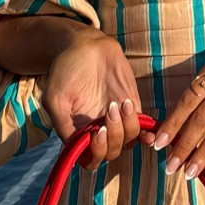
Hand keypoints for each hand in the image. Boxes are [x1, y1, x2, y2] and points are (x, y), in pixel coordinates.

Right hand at [41, 29, 141, 163]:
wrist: (86, 45)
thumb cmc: (66, 69)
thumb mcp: (55, 97)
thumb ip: (63, 125)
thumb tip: (75, 147)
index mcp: (77, 132)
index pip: (89, 159)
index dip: (96, 153)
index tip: (97, 132)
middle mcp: (97, 131)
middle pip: (111, 153)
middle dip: (113, 138)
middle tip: (110, 110)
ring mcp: (117, 121)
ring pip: (128, 142)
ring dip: (127, 129)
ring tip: (120, 103)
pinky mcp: (133, 109)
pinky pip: (143, 129)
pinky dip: (147, 134)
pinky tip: (149, 132)